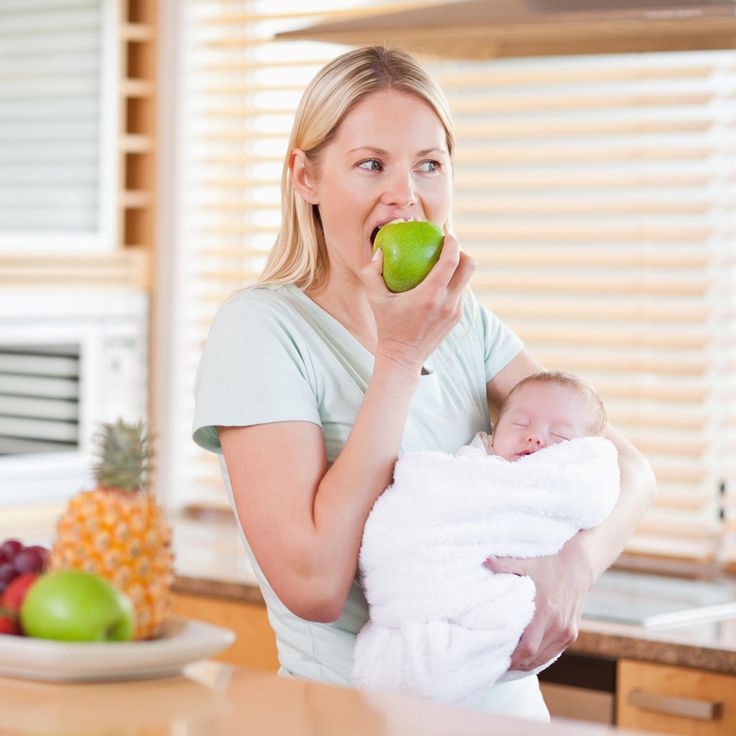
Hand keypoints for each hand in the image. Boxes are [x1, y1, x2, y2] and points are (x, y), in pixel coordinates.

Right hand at [359, 233, 475, 371]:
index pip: (451, 261)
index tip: (447, 235)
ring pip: (466, 281)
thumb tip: (379, 251)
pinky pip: (460, 294)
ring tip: (444, 264)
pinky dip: (453, 284)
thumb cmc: (387, 326)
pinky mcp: (456, 318)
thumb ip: (371, 273)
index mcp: (431, 295)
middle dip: (464, 253)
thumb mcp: (374, 299)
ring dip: (459, 269)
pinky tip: (440, 282)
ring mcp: (455, 312)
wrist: (403, 357)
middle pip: (469, 267)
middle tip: (450, 248)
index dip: (453, 244)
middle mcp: (447, 303)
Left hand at [484, 536, 595, 670]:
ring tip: (510, 664)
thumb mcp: (526, 563)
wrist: (578, 565)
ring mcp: (566, 631)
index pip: (528, 648)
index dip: (513, 659)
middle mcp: (557, 626)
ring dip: (528, 664)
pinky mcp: (572, 633)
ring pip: (545, 658)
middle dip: (517, 665)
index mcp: (544, 612)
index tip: (498, 661)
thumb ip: (504, 564)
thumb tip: (484, 559)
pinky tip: (528, 657)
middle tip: (499, 665)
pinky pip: (554, 652)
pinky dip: (541, 657)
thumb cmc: (549, 564)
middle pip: (535, 658)